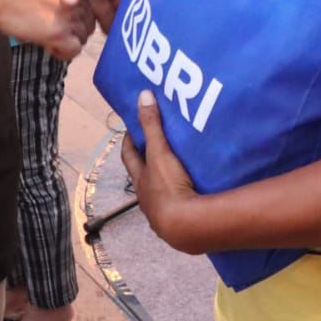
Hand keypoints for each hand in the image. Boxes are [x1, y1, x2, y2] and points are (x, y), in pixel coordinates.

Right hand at [0, 0, 93, 60]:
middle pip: (90, 15)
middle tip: (58, 27)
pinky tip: (51, 48)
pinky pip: (74, 50)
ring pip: (84, 34)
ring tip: (52, 39)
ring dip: (71, 38)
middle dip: (76, 23)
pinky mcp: (58, 33)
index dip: (80, 5)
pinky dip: (65, 53)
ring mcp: (70, 14)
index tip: (65, 11)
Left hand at [120, 89, 204, 253]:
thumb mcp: (160, 152)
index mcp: (140, 179)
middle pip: (142, 175)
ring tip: (177, 169)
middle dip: (146, 161)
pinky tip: (191, 195)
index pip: (129, 156)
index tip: (132, 129)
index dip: (129, 141)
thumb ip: (153, 125)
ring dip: (163, 182)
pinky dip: (181, 199)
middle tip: (156, 145)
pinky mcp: (177, 224)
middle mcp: (146, 197)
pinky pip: (177, 207)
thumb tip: (143, 95)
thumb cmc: (168, 186)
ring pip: (157, 193)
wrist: (185, 226)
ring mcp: (160, 213)